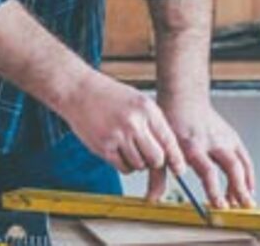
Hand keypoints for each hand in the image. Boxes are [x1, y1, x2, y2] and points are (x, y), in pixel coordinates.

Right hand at [61, 72, 185, 177]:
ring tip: (130, 147)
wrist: (79, 91)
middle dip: (155, 162)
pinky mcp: (103, 148)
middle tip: (149, 156)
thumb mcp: (139, 101)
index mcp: (147, 109)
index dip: (176, 158)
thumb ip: (153, 122)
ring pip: (140, 166)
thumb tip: (168, 148)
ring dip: (138, 163)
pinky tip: (120, 152)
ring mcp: (118, 136)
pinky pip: (123, 168)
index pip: (168, 140)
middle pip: (156, 159)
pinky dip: (125, 165)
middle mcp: (134, 123)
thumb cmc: (110, 96)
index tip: (180, 169)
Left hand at [147, 94, 256, 208]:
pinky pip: (244, 157)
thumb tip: (152, 199)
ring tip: (246, 202)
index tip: (219, 205)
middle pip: (232, 167)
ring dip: (246, 184)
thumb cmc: (172, 121)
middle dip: (239, 188)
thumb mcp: (162, 148)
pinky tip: (248, 187)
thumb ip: (158, 175)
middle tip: (241, 206)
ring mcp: (225, 138)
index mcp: (193, 146)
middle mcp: (213, 141)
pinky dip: (248, 173)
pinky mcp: (232, 136)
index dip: (215, 190)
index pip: (208, 171)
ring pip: (242, 162)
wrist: (185, 98)